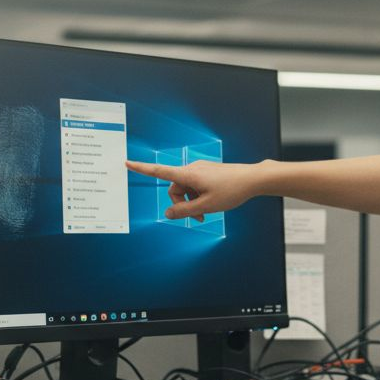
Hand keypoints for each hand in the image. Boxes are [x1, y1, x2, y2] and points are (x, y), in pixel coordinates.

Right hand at [125, 159, 263, 221]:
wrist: (252, 179)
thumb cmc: (231, 190)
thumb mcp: (206, 206)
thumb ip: (185, 211)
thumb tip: (168, 213)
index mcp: (188, 174)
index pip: (160, 171)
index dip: (142, 169)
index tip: (127, 163)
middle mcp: (192, 169)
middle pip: (175, 188)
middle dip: (182, 204)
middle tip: (198, 217)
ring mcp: (200, 170)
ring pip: (186, 189)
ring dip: (192, 202)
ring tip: (207, 212)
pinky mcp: (207, 172)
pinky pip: (195, 186)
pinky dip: (199, 196)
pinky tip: (212, 202)